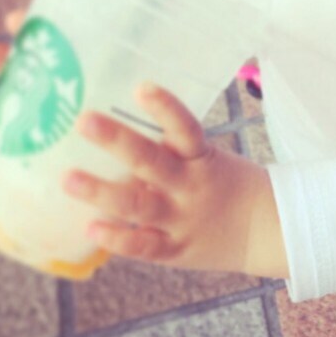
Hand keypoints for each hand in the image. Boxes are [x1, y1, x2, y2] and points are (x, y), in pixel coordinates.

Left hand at [62, 83, 287, 278]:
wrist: (267, 228)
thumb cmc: (227, 184)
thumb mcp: (208, 159)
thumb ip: (168, 151)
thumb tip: (113, 130)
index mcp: (201, 158)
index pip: (185, 128)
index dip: (165, 108)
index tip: (141, 87)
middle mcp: (190, 186)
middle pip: (151, 161)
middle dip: (116, 140)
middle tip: (83, 120)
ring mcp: (181, 219)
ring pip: (138, 205)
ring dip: (101, 191)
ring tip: (68, 179)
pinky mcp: (175, 249)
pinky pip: (144, 245)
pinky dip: (117, 238)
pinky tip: (90, 228)